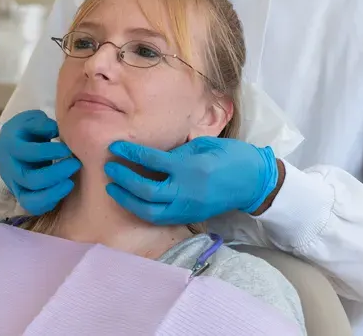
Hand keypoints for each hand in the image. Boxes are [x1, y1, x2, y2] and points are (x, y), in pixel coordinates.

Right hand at [0, 110, 81, 215]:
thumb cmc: (27, 129)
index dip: (50, 151)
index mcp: (9, 145)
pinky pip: (34, 207)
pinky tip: (64, 188)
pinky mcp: (21, 195)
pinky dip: (50, 200)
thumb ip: (41, 124)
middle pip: (29, 179)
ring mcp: (13, 184)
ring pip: (29, 199)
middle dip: (55, 174)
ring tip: (70, 181)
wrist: (13, 143)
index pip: (28, 153)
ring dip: (54, 191)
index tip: (68, 149)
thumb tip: (54, 131)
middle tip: (75, 164)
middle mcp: (8, 168)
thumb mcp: (32, 119)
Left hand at [103, 137, 278, 224]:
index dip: (131, 154)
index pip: (152, 161)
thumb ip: (178, 152)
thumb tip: (154, 155)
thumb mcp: (204, 145)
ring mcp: (187, 207)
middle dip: (124, 179)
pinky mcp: (189, 217)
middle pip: (145, 190)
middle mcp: (186, 191)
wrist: (253, 182)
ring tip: (114, 188)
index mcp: (190, 168)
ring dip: (127, 200)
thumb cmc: (231, 156)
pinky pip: (160, 218)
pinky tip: (132, 200)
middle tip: (110, 168)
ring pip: (149, 210)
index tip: (115, 147)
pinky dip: (142, 210)